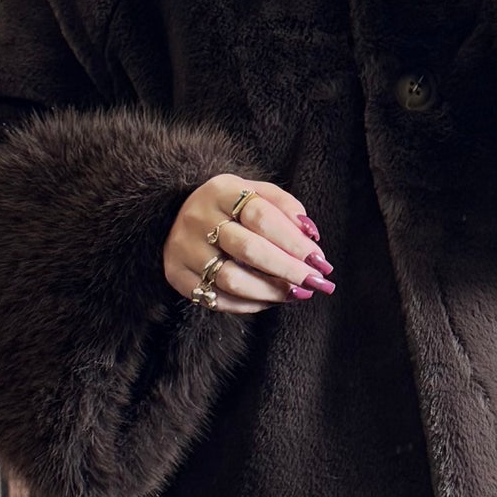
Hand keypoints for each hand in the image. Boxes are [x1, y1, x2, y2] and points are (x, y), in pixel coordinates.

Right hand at [162, 174, 333, 314]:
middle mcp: (197, 218)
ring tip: (296, 293)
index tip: (319, 260)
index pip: (262, 216)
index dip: (294, 241)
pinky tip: (270, 299)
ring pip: (232, 279)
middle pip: (249, 249)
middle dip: (288, 270)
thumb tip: (311, 236)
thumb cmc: (230, 207)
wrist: (177, 214)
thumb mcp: (257, 192)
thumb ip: (287, 207)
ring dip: (271, 292)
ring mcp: (184, 248)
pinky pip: (217, 299)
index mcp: (220, 191)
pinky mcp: (177, 275)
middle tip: (315, 282)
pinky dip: (249, 305)